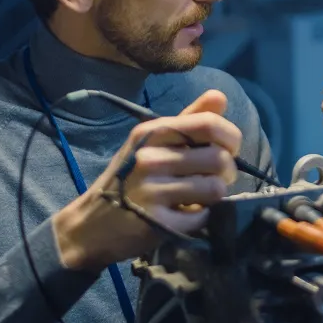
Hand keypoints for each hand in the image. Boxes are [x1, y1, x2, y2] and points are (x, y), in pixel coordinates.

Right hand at [52, 89, 240, 271]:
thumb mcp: (151, 143)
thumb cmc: (128, 179)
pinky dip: (201, 217)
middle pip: (218, 158)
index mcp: (151, 133)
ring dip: (215, 195)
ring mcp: (151, 191)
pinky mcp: (157, 223)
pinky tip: (184, 214)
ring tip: (199, 196)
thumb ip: (189, 120)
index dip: (231, 137)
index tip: (228, 150)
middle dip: (227, 171)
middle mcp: (149, 158)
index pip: (209, 123)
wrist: (91, 226)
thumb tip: (219, 97)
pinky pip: (203, 216)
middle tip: (214, 179)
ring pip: (216, 188)